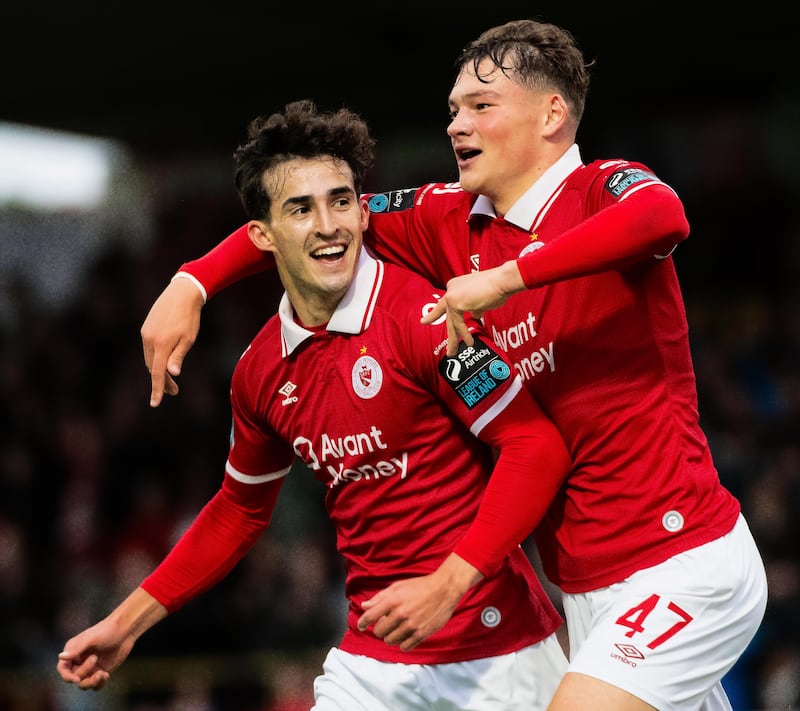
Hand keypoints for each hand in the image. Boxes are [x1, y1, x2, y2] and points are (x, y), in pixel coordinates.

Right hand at [56, 621, 135, 689]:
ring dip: (92, 682)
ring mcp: (90, 666)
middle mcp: (79, 660)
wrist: (126, 630)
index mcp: (73, 650)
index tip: (77, 679)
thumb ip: (76, 649)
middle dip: (84, 673)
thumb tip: (60, 656)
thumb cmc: (108, 630)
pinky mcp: (100, 670)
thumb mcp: (92, 638)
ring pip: (84, 683)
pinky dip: (99, 683)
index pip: (63, 668)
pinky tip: (106, 675)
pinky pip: (95, 684)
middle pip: (74, 677)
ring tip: (103, 674)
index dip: (67, 676)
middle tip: (95, 658)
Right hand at [140, 276, 204, 406]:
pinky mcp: (146, 327)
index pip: (156, 373)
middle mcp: (149, 340)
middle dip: (161, 381)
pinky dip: (155, 357)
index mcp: (160, 344)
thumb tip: (171, 374)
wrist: (182, 293)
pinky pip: (148, 348)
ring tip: (171, 378)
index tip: (155, 404)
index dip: (157, 389)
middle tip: (175, 392)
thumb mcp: (188, 339)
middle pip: (152, 367)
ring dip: (158, 369)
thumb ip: (178, 357)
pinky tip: (165, 359)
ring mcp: (145, 333)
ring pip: (149, 358)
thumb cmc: (190, 317)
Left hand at [357, 554, 481, 650]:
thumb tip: (364, 606)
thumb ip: (380, 597)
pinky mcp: (422, 634)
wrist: (444, 589)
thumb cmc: (420, 586)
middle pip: (379, 632)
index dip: (363, 623)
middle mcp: (401, 614)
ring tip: (397, 628)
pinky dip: (402, 643)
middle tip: (386, 623)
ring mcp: (412, 626)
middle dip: (380, 628)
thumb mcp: (398, 586)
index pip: (370, 616)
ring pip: (390, 641)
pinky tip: (405, 635)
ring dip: (390, 636)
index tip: (362, 626)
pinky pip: (405, 647)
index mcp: (393, 600)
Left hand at [420, 262, 524, 354]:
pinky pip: (459, 323)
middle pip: (448, 315)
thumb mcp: (483, 300)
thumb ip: (476, 307)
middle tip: (443, 345)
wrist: (503, 281)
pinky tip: (470, 343)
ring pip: (452, 321)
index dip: (436, 314)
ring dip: (453, 339)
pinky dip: (464, 334)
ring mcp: (451, 295)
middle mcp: (450, 289)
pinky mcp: (455, 303)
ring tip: (452, 353)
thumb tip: (475, 314)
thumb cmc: (498, 288)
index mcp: (455, 285)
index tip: (425, 321)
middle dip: (448, 332)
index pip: (445, 304)